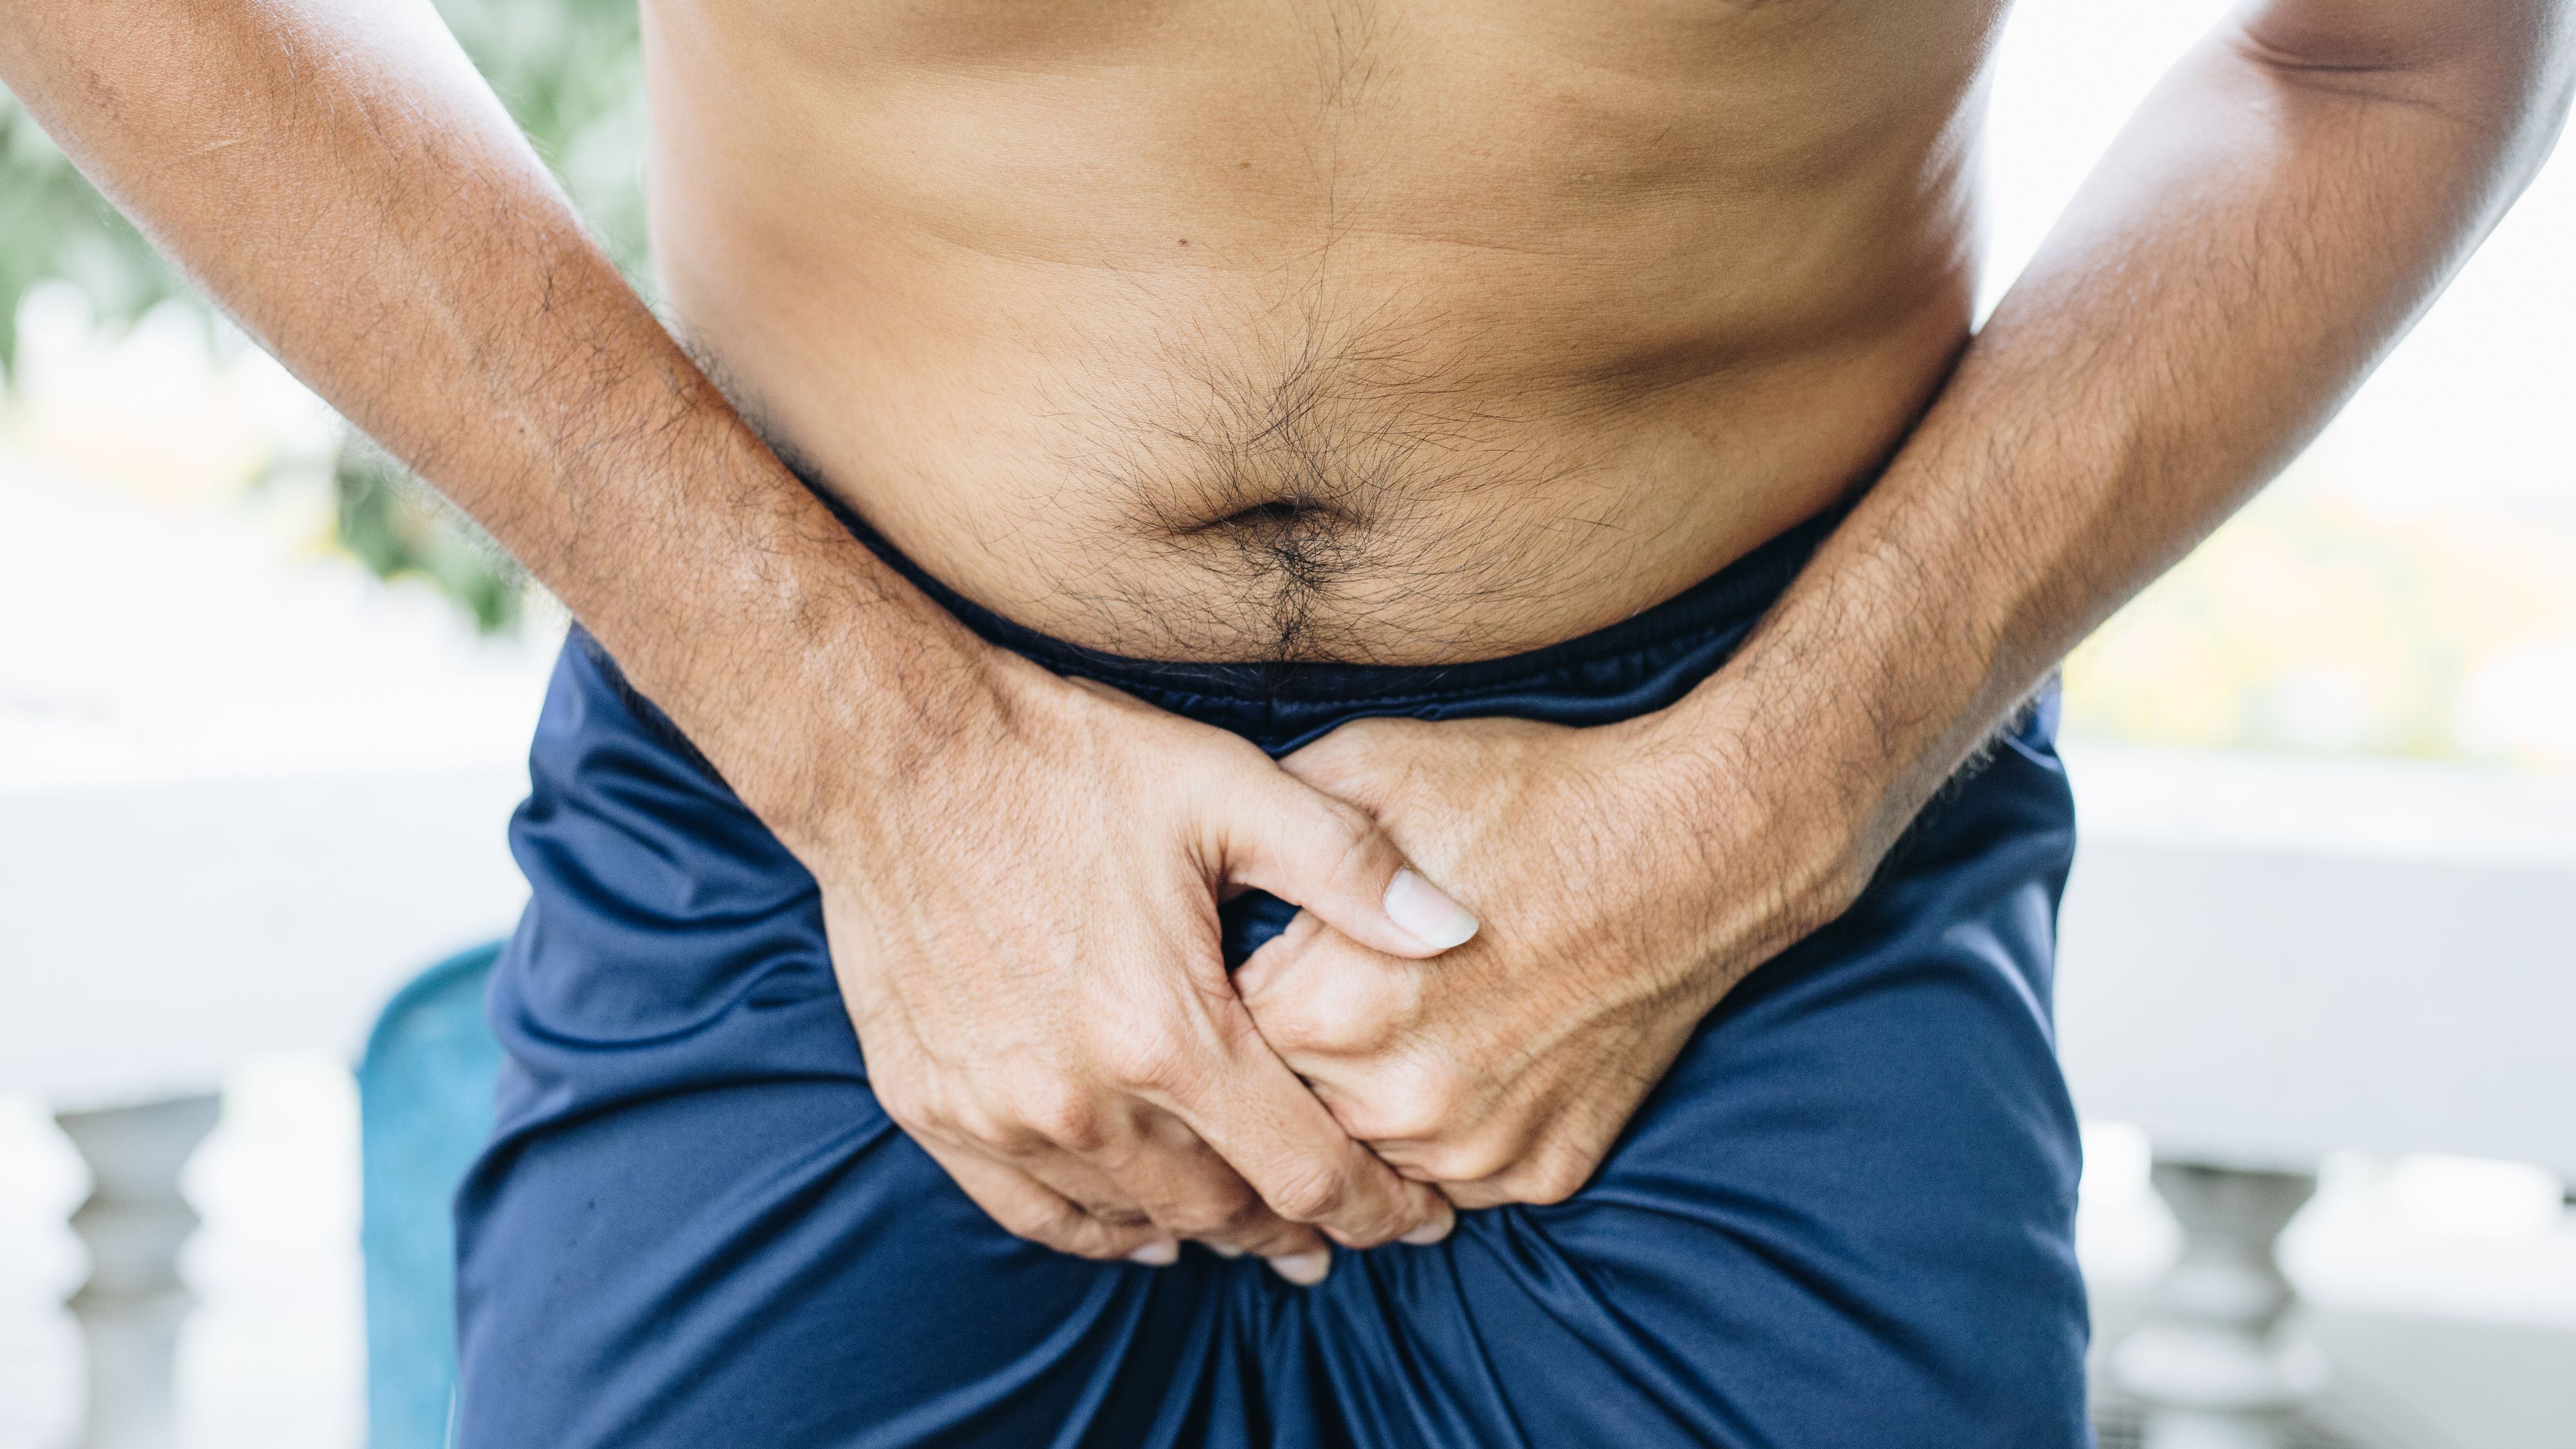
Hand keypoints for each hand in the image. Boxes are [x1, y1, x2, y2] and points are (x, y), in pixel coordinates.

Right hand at [811, 651, 1475, 1278]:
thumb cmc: (1068, 765)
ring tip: (1264, 1229)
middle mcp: (1084, 1100)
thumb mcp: (1228, 791)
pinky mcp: (935, 1108)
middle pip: (1227, 1212)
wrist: (895, 753)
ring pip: (1136, 1221)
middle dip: (1303, 1228)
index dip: (1380, 1210)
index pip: (1307, 1173)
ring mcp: (1000, 1114)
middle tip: (1354, 1227)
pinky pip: (1035, 1212)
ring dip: (1211, 1230)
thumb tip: (1460, 928)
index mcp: (1171, 1034)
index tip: (1424, 1218)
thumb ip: (1352, 870)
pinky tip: (1142, 1224)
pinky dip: (1102, 1229)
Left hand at [1237, 709, 1861, 1208]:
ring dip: (1372, 1100)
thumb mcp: (1367, 766)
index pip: (1223, 1033)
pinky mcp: (1542, 1169)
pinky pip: (1458, 1176)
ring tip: (1408, 1018)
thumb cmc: (1524, 796)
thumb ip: (1264, 829)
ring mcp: (1473, 1148)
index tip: (1268, 954)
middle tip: (1338, 987)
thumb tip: (1197, 871)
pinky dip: (1454, 1129)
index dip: (1238, 986)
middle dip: (1298, 1051)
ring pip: (1372, 1150)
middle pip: (1290, 1102)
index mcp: (1327, 1009)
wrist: (1688, 846)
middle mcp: (1393, 1100)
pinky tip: (1474, 1053)